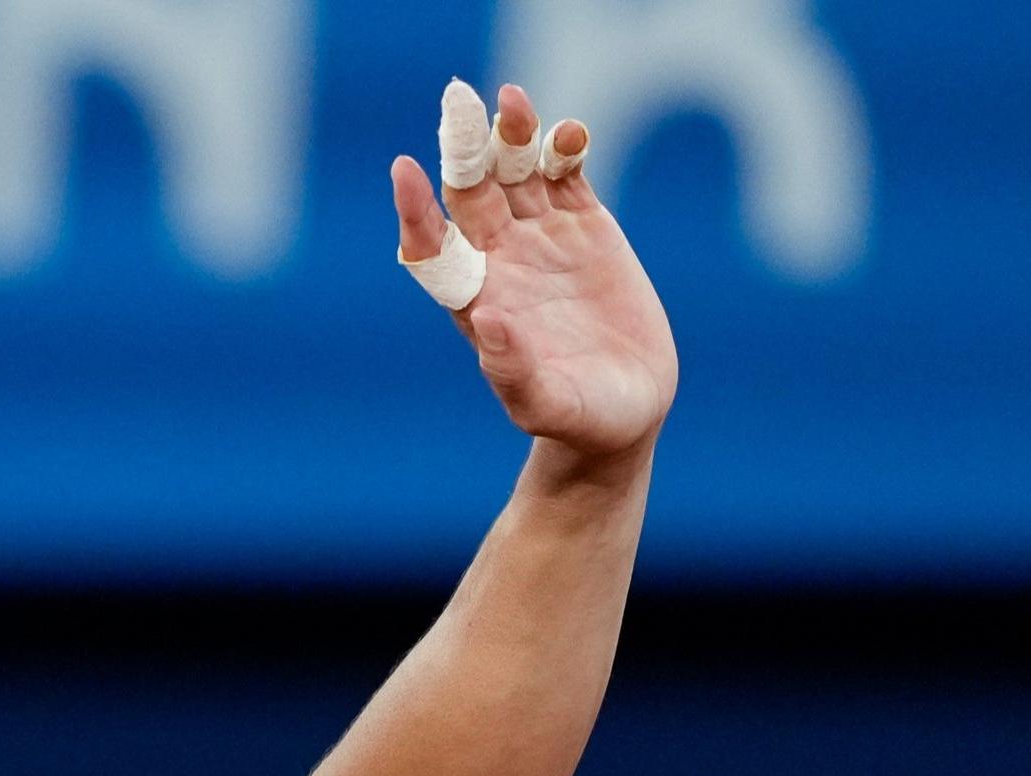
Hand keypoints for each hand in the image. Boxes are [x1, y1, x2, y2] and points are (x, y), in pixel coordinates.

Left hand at [393, 84, 677, 463]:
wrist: (626, 408)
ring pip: (514, 171)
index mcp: (476, 298)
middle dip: (462, 149)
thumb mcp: (546, 405)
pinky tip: (567, 133)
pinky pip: (565, 173)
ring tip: (512, 101)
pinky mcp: (584, 224)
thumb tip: (485, 320)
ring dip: (510, 135)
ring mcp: (541, 236)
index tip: (404, 172)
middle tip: (458, 103)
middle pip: (470, 192)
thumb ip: (512, 371)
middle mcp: (500, 258)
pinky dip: (564, 148)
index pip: (433, 245)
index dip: (417, 209)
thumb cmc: (577, 418)